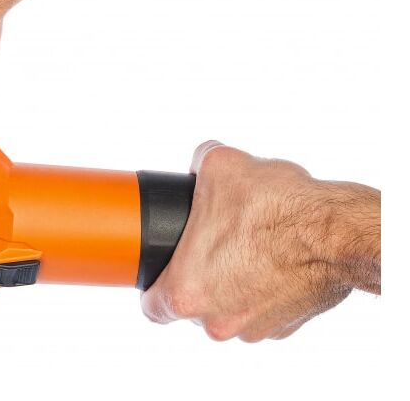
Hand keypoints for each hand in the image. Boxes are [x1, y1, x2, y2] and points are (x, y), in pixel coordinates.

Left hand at [141, 141, 380, 340]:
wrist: (337, 232)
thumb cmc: (275, 206)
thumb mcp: (220, 165)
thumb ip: (197, 164)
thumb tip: (200, 162)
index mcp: (186, 292)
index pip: (152, 306)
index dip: (154, 287)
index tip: (163, 270)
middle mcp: (216, 320)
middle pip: (192, 305)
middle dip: (198, 276)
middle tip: (211, 245)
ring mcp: (254, 328)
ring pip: (227, 308)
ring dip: (230, 283)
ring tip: (246, 247)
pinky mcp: (284, 327)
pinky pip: (260, 310)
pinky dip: (261, 290)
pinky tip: (271, 260)